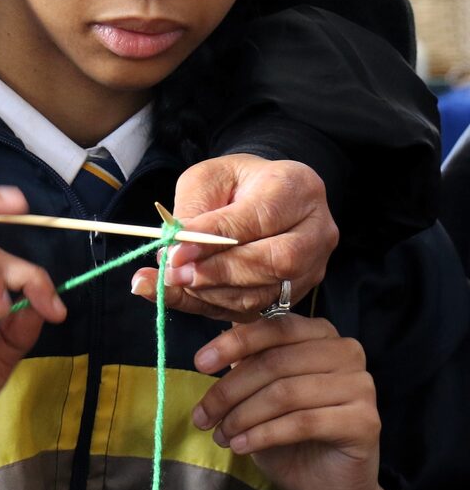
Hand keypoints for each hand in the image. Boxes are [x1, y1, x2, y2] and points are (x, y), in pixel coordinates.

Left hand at [130, 156, 337, 321]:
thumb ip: (192, 211)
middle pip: (274, 262)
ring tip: (175, 281)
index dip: (216, 239)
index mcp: (298, 188)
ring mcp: (313, 266)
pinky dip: (216, 304)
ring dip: (213, 292)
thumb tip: (174, 252)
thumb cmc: (233, 183)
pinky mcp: (298, 292)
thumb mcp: (207, 180)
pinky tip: (185, 294)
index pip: (260, 219)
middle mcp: (316, 231)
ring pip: (266, 292)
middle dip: (218, 272)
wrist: (260, 196)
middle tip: (174, 273)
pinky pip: (257, 309)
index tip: (176, 251)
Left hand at [192, 315, 396, 489]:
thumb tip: (210, 349)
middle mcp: (346, 351)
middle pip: (275, 362)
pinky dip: (263, 434)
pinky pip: (303, 422)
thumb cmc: (289, 434)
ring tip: (219, 435)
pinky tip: (240, 446)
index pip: (273, 327)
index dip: (233, 344)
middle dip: (229, 391)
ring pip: (285, 393)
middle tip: (202, 416)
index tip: (199, 364)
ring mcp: (361, 386)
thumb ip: (245, 364)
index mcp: (320, 333)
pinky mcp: (365, 422)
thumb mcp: (259, 392)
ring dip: (242, 416)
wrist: (327, 489)